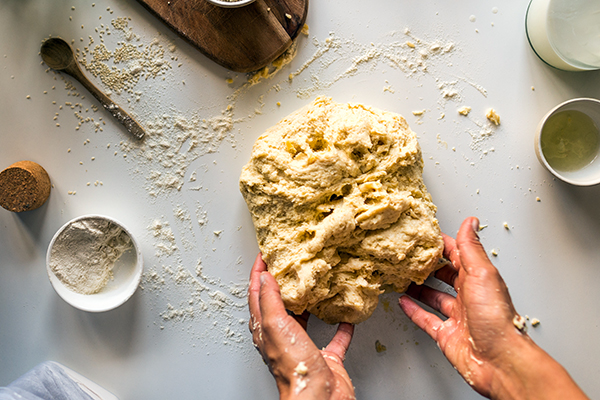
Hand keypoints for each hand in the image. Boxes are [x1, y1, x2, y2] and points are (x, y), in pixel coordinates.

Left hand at [248, 254, 355, 399]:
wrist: (319, 399)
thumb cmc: (294, 368)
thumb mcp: (277, 325)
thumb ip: (271, 299)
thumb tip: (266, 276)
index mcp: (267, 329)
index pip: (257, 294)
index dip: (258, 272)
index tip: (264, 254)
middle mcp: (284, 337)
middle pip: (279, 304)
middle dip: (283, 282)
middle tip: (290, 262)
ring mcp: (305, 347)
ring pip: (306, 320)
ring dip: (310, 302)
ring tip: (316, 284)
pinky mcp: (326, 358)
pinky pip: (335, 339)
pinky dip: (341, 327)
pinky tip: (346, 317)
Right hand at [399, 217, 588, 399]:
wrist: (499, 360)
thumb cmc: (497, 320)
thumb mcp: (482, 274)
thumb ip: (471, 248)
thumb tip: (470, 222)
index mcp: (478, 279)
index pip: (457, 255)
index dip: (442, 244)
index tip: (425, 235)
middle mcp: (468, 296)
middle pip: (445, 275)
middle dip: (428, 266)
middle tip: (410, 256)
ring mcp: (457, 316)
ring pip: (434, 297)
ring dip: (419, 288)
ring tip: (404, 278)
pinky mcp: (447, 335)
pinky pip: (426, 320)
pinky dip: (414, 311)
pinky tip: (404, 303)